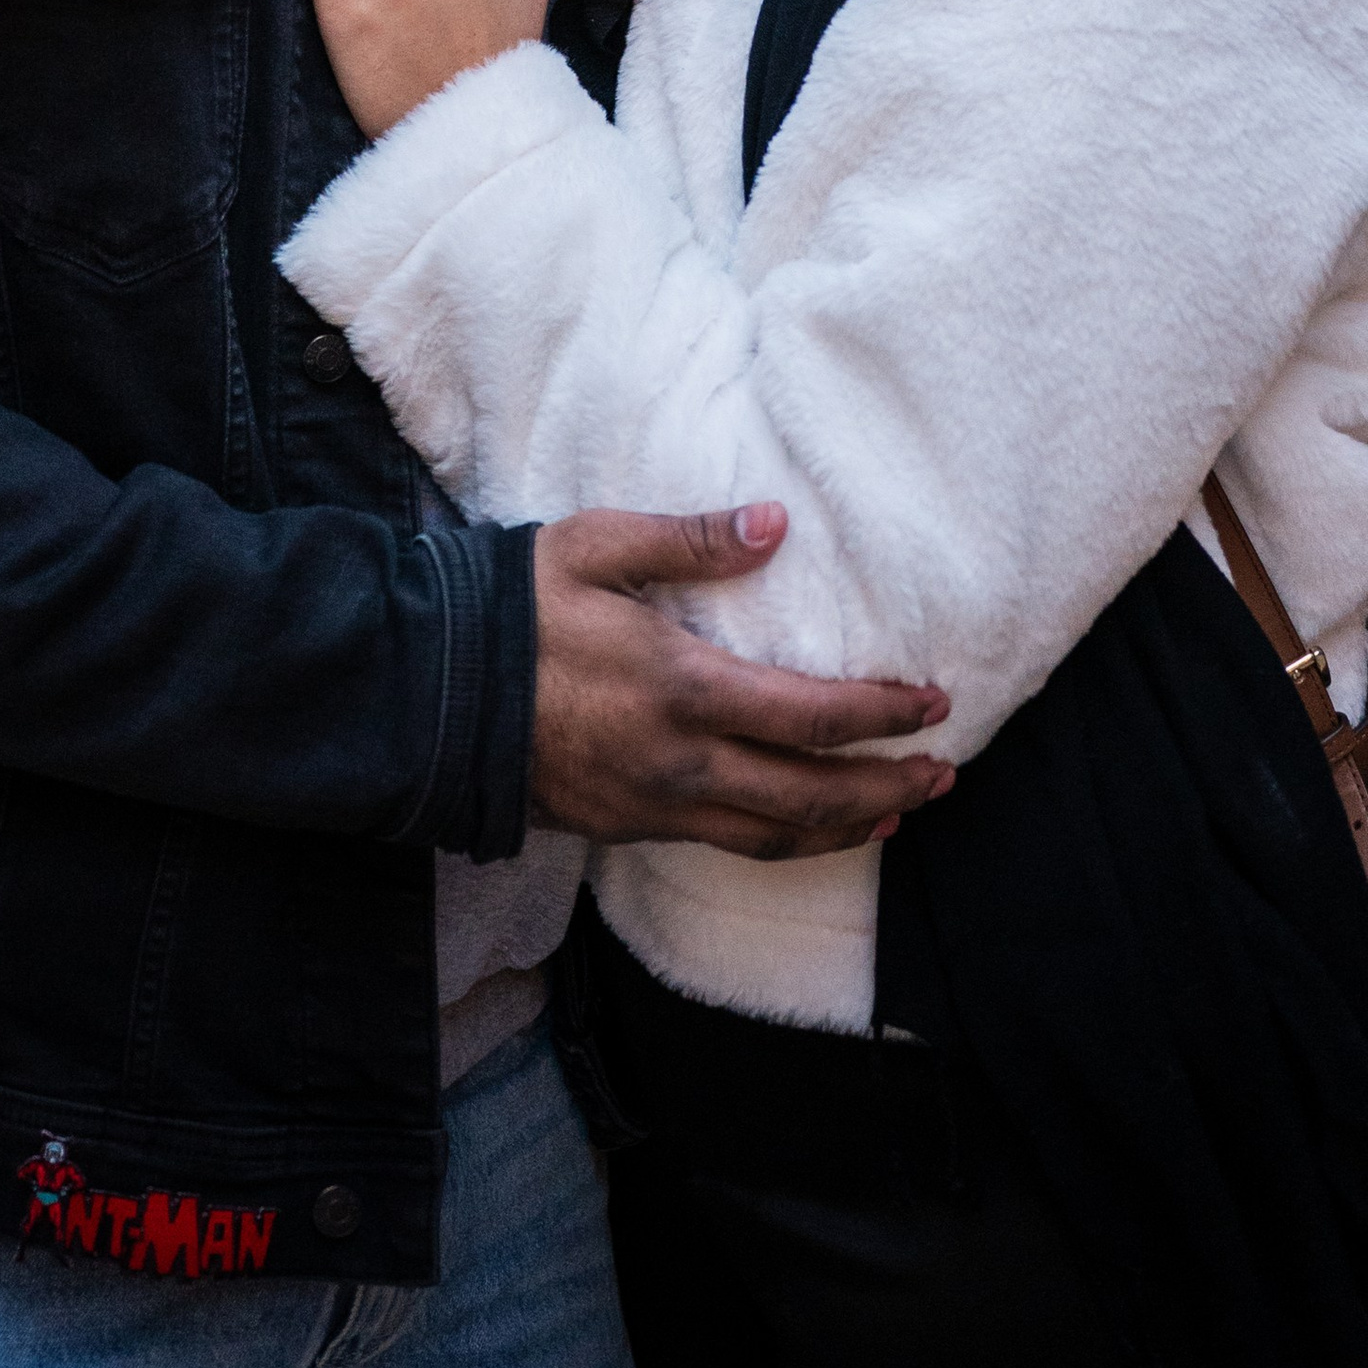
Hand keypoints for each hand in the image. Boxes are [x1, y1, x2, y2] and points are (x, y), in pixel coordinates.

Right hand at [531, 505, 954, 858]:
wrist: (425, 691)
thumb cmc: (513, 606)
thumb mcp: (596, 547)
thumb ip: (691, 540)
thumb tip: (776, 524)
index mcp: (682, 687)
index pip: (813, 717)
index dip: (882, 716)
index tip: (933, 704)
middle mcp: (680, 762)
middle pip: (810, 797)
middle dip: (887, 788)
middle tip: (943, 776)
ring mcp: (652, 806)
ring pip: (773, 836)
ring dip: (846, 828)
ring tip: (897, 814)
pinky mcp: (625, 829)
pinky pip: (725, 844)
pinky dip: (783, 840)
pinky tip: (804, 829)